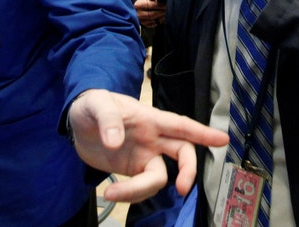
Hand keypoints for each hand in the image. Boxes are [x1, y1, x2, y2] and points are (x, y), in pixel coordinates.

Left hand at [69, 89, 227, 202]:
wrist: (75, 124)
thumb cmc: (91, 105)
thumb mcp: (96, 104)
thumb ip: (107, 119)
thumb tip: (115, 142)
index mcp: (149, 119)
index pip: (181, 125)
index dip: (202, 133)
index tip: (223, 141)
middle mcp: (152, 138)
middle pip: (182, 153)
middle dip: (187, 171)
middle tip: (181, 188)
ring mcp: (144, 156)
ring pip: (159, 177)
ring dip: (140, 190)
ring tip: (113, 193)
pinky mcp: (132, 171)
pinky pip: (141, 187)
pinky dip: (129, 194)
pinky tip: (111, 192)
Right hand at [134, 0, 165, 27]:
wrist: (142, 7)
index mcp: (138, 5)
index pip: (150, 5)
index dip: (159, 5)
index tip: (166, 4)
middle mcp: (138, 14)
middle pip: (152, 14)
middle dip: (162, 11)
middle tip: (168, 8)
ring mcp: (142, 20)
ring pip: (154, 20)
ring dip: (162, 16)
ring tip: (167, 12)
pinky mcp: (146, 25)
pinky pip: (155, 24)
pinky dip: (161, 20)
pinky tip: (164, 16)